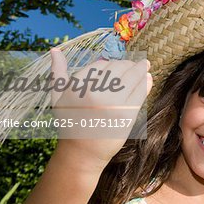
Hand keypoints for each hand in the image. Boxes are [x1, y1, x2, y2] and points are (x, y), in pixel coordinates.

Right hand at [50, 48, 152, 168]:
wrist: (82, 153)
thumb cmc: (70, 123)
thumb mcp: (57, 97)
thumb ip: (57, 73)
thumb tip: (55, 49)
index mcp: (78, 86)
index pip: (102, 65)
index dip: (112, 64)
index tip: (118, 65)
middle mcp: (95, 93)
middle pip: (118, 68)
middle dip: (127, 65)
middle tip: (135, 64)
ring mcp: (112, 104)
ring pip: (131, 78)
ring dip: (140, 69)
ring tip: (145, 65)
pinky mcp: (126, 116)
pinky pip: (139, 93)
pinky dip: (145, 83)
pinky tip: (148, 77)